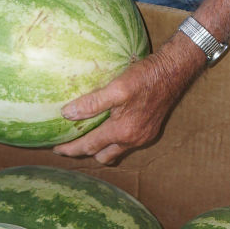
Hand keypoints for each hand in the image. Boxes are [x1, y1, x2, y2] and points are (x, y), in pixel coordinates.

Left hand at [55, 48, 198, 165]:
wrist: (173, 73)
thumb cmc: (144, 77)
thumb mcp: (116, 88)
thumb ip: (92, 103)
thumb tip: (67, 113)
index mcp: (122, 131)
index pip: (89, 146)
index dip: (71, 149)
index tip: (56, 149)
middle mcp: (133, 140)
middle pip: (102, 156)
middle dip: (84, 153)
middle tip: (69, 145)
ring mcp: (143, 137)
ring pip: (116, 152)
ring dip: (101, 149)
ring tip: (88, 138)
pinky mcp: (150, 131)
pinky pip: (127, 144)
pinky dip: (114, 141)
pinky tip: (110, 127)